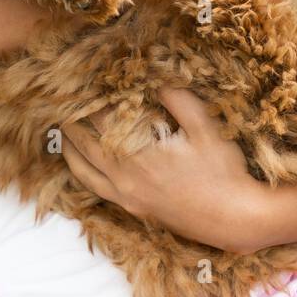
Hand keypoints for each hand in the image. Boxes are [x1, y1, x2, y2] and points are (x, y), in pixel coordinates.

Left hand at [60, 87, 273, 254]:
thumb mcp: (206, 129)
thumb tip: (156, 78)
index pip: (104, 118)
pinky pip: (96, 189)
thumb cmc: (223, 172)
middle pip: (85, 143)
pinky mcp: (134, 209)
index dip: (94, 96)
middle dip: (74, 119)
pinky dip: (82, 172)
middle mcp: (124, 179)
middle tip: (63, 98)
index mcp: (138, 156)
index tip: (87, 77)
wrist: (234, 219)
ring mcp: (127, 197)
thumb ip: (179, 100)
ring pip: (83, 170)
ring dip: (70, 147)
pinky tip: (83, 163)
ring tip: (63, 128)